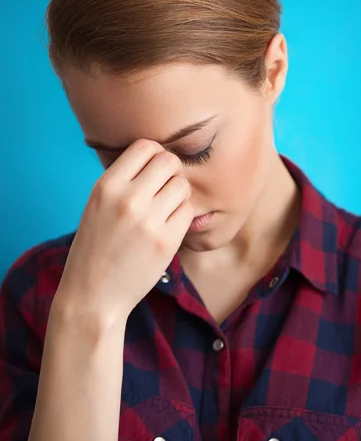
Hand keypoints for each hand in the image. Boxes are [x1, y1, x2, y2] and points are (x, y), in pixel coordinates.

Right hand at [54, 139, 193, 322]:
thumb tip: (158, 154)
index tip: (151, 170)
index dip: (154, 154)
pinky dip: (181, 216)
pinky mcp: (166, 241)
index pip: (146, 145)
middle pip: (169, 160)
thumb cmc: (96, 246)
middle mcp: (128, 199)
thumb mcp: (98, 204)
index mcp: (107, 186)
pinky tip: (167, 226)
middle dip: (170, 171)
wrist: (93, 294)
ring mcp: (148, 221)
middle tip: (162, 189)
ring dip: (178, 194)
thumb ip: (124, 179)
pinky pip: (188, 211)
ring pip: (182, 185)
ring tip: (164, 209)